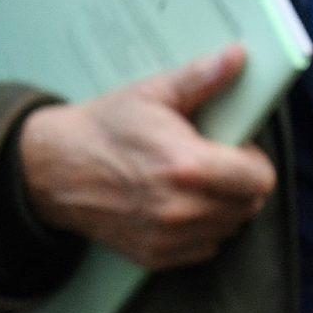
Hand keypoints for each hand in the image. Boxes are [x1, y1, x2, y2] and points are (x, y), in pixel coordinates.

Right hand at [17, 44, 277, 269]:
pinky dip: (202, 230)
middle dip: (242, 183)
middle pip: (249, 206)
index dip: (254, 162)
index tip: (237, 148)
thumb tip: (238, 55)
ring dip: (225, 207)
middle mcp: (180, 209)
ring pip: (229, 228)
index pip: (259, 180)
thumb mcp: (154, 93)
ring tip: (198, 182)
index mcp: (187, 166)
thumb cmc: (105, 127)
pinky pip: (204, 248)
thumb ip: (202, 77)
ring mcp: (166, 237)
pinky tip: (181, 204)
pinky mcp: (154, 256)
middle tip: (218, 163)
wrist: (53, 169)